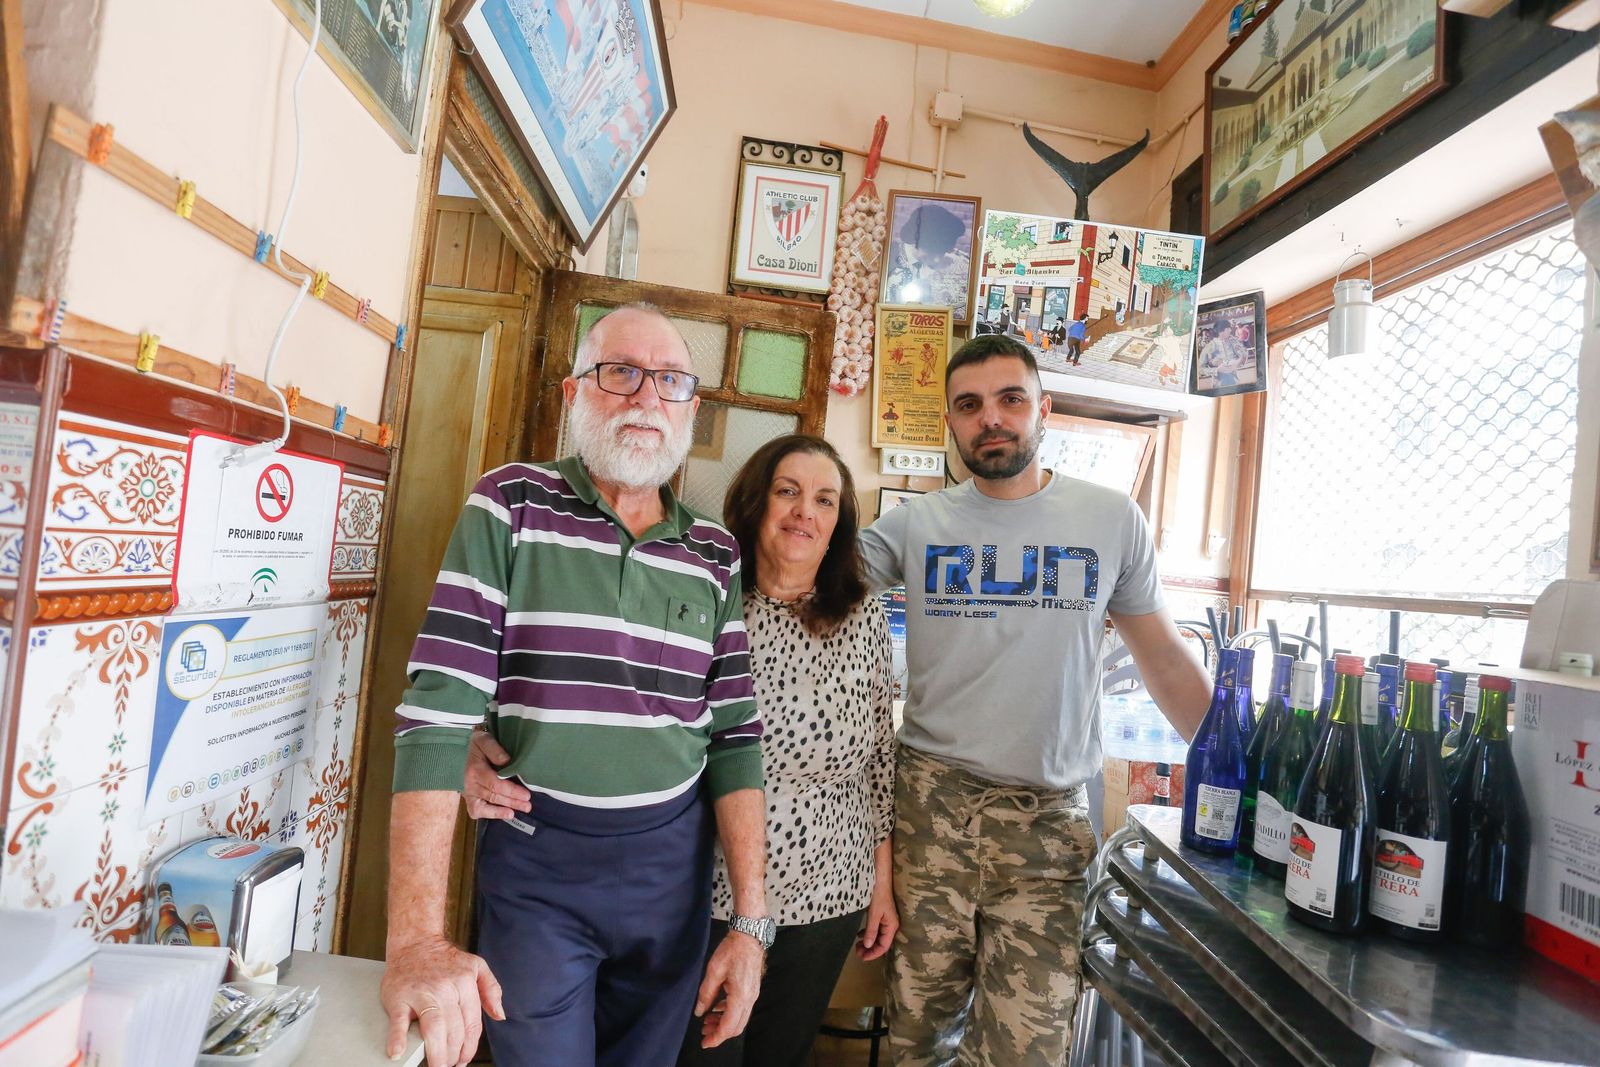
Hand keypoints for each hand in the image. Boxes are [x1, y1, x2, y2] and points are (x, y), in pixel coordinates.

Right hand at [381, 936, 503, 1066]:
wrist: (414, 942)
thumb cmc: (445, 959)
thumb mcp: (477, 966)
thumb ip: (491, 990)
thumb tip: (500, 1015)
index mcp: (465, 983)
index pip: (472, 1024)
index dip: (469, 1047)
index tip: (464, 1059)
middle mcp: (445, 988)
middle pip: (454, 1030)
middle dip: (454, 1055)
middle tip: (449, 1065)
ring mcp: (422, 993)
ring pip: (433, 1028)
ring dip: (436, 1053)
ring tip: (436, 1066)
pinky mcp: (399, 997)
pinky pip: (399, 1020)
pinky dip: (398, 1038)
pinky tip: (398, 1052)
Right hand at [463, 728, 530, 820]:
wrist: (464, 751)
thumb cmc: (478, 746)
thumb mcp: (485, 740)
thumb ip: (494, 749)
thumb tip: (506, 761)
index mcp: (475, 769)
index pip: (495, 784)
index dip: (511, 791)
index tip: (526, 795)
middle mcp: (470, 783)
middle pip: (494, 796)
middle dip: (513, 801)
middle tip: (528, 805)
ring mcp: (469, 793)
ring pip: (488, 805)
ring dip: (506, 809)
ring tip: (522, 810)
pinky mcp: (470, 799)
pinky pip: (477, 811)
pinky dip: (492, 814)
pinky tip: (507, 814)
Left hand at [692, 929, 764, 1047]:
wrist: (749, 936)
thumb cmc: (732, 950)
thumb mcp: (714, 970)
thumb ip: (706, 993)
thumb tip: (700, 1011)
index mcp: (740, 996)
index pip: (728, 1026)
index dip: (716, 1037)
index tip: (705, 1043)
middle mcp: (749, 998)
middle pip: (736, 1027)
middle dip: (719, 1033)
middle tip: (703, 1032)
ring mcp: (753, 995)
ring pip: (740, 1019)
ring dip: (724, 1023)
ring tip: (707, 1020)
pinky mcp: (752, 990)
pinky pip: (742, 1009)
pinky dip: (729, 1014)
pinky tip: (717, 1008)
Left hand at [857, 867, 898, 960]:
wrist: (880, 878)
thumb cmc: (878, 895)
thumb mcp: (874, 914)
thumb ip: (871, 930)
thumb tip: (868, 946)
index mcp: (891, 926)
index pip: (884, 946)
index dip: (874, 954)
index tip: (862, 958)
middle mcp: (890, 925)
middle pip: (881, 942)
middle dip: (870, 949)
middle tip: (857, 952)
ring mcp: (886, 920)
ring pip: (877, 936)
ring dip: (868, 942)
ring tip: (857, 946)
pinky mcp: (881, 916)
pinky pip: (875, 929)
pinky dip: (867, 934)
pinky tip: (859, 935)